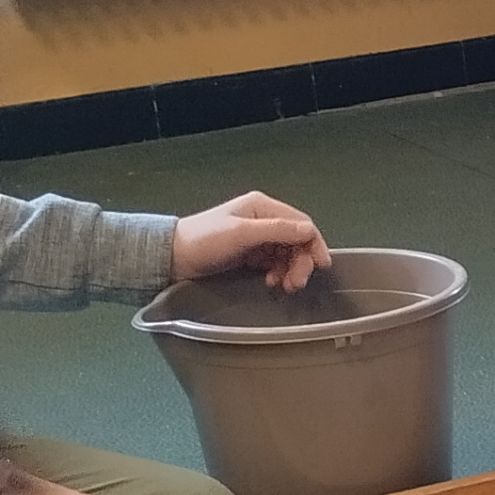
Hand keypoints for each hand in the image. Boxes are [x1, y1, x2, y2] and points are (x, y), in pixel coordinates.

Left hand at [172, 191, 332, 291]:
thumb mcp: (241, 234)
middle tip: (297, 284)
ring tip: (285, 287)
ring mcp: (257, 239)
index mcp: (262, 208)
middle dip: (302, 262)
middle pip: (297, 241)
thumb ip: (276, 231)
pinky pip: (275, 265)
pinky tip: (272, 284)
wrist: (173, 258)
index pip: (301, 224)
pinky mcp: (250, 256)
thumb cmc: (204, 241)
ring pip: (288, 255)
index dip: (314, 244)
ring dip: (291, 271)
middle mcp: (263, 221)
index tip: (321, 266)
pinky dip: (278, 275)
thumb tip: (309, 230)